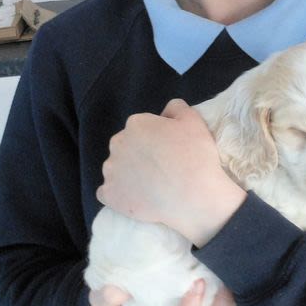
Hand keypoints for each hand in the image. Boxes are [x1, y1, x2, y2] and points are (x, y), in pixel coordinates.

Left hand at [96, 99, 245, 245]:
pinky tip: (137, 198)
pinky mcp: (109, 195)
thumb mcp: (193, 120)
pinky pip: (109, 192)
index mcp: (136, 124)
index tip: (170, 151)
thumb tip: (165, 112)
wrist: (194, 197)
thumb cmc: (196, 156)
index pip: (142, 128)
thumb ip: (176, 107)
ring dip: (129, 174)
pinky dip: (120, 194)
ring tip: (151, 186)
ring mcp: (110, 171)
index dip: (157, 139)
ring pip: (117, 168)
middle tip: (161, 168)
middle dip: (139, 154)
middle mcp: (117, 144)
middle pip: (127, 146)